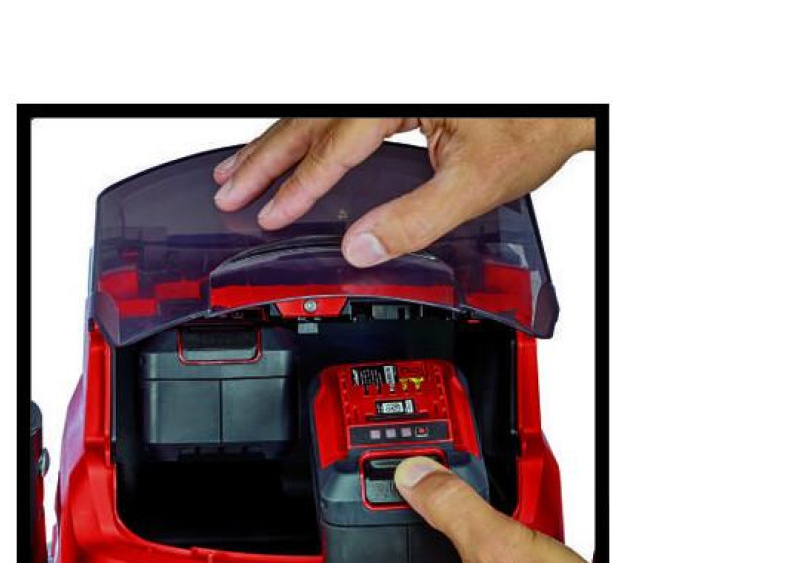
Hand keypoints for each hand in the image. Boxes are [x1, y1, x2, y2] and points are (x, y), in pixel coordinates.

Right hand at [212, 117, 593, 266]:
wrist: (566, 101)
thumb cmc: (532, 127)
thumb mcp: (474, 184)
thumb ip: (415, 220)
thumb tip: (361, 248)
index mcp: (400, 94)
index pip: (333, 147)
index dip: (298, 186)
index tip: (268, 216)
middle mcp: (387, 82)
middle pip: (309, 120)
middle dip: (264, 159)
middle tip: (227, 191)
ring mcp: (391, 82)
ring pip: (316, 110)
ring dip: (274, 141)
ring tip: (238, 168)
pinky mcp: (399, 89)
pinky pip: (336, 109)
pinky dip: (306, 131)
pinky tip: (290, 146)